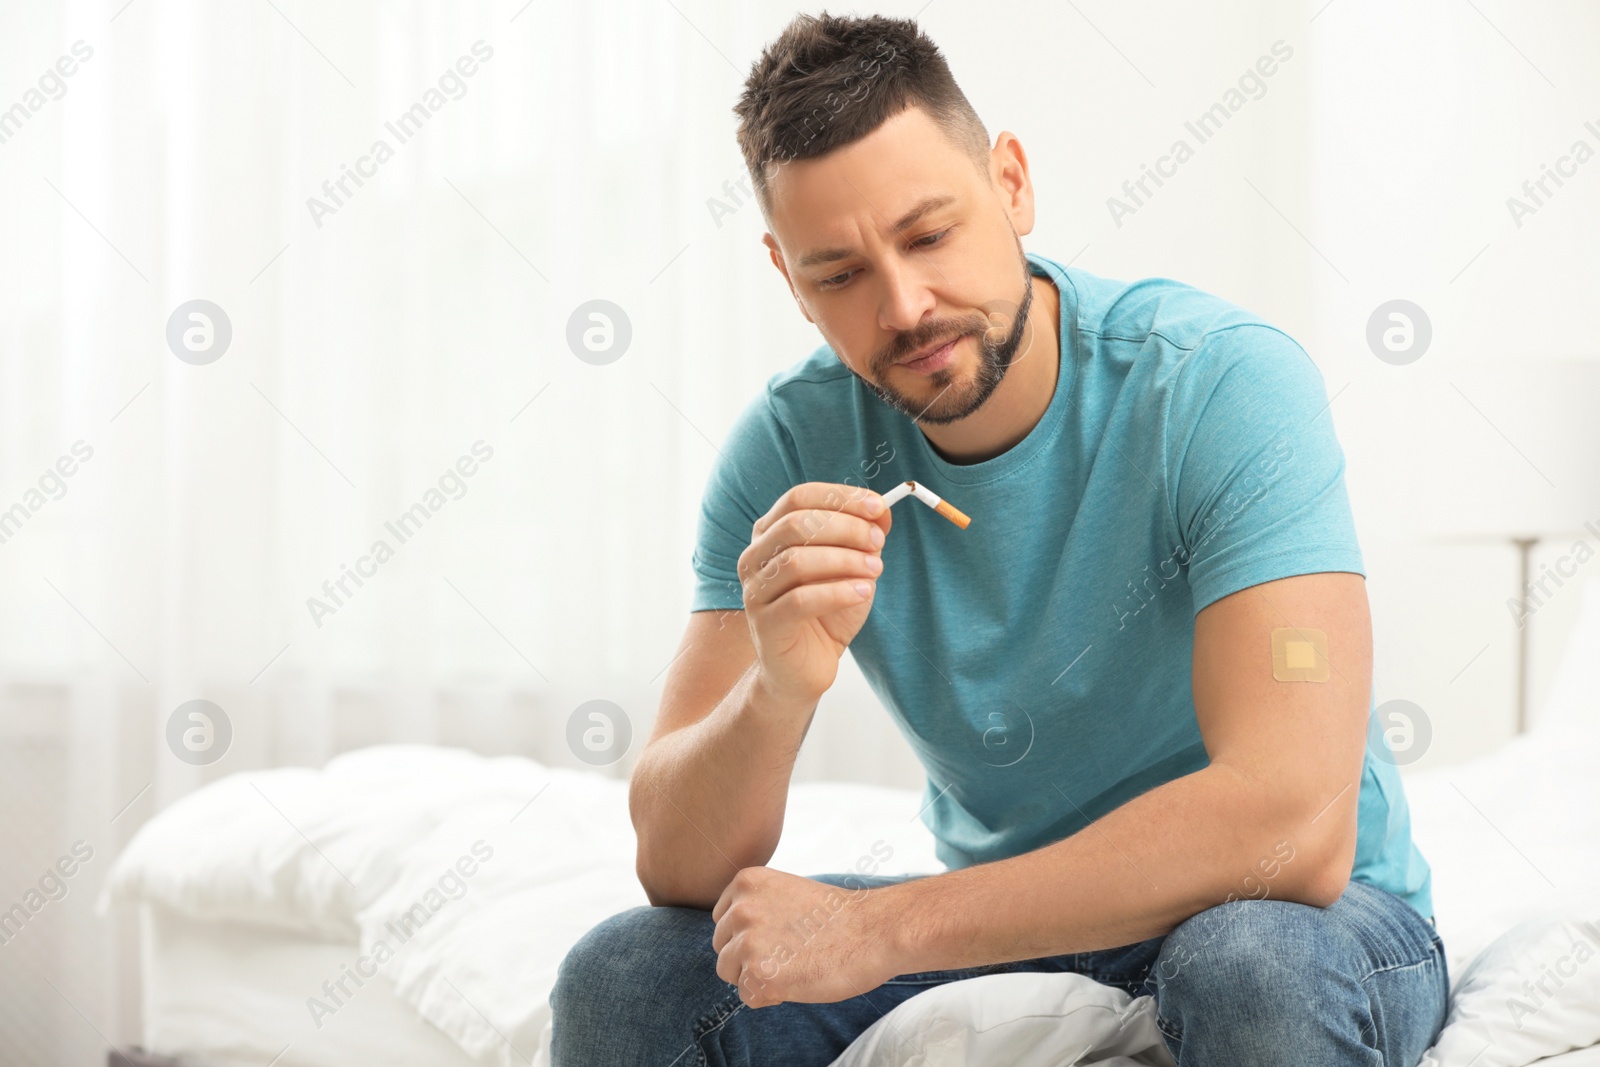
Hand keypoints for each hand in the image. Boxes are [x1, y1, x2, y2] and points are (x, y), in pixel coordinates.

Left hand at [711, 867, 897, 1007]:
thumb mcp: (786, 893)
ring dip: (757, 976)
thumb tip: (733, 937)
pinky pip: (748, 997)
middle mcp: (741, 909)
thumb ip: (756, 907)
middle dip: (748, 957)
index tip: (781, 935)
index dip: (749, 934)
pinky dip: (770, 996)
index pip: (723, 920)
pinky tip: (797, 981)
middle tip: (789, 953)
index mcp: (746, 882)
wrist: (873, 931)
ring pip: (729, 973)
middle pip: (722, 948)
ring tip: (793, 966)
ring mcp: (748, 942)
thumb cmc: (837, 917)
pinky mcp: (760, 974)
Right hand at [737, 482, 890, 704]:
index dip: (840, 498)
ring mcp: (755, 592)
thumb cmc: (825, 613)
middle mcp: (755, 558)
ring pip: (797, 561)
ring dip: (844, 560)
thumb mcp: (850, 568)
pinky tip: (862, 592)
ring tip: (874, 569)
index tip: (878, 507)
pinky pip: (801, 600)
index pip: (799, 497)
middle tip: (878, 543)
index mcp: (770, 535)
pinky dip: (838, 592)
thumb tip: (883, 511)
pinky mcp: (765, 625)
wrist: (806, 668)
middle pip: (797, 524)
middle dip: (846, 528)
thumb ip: (862, 538)